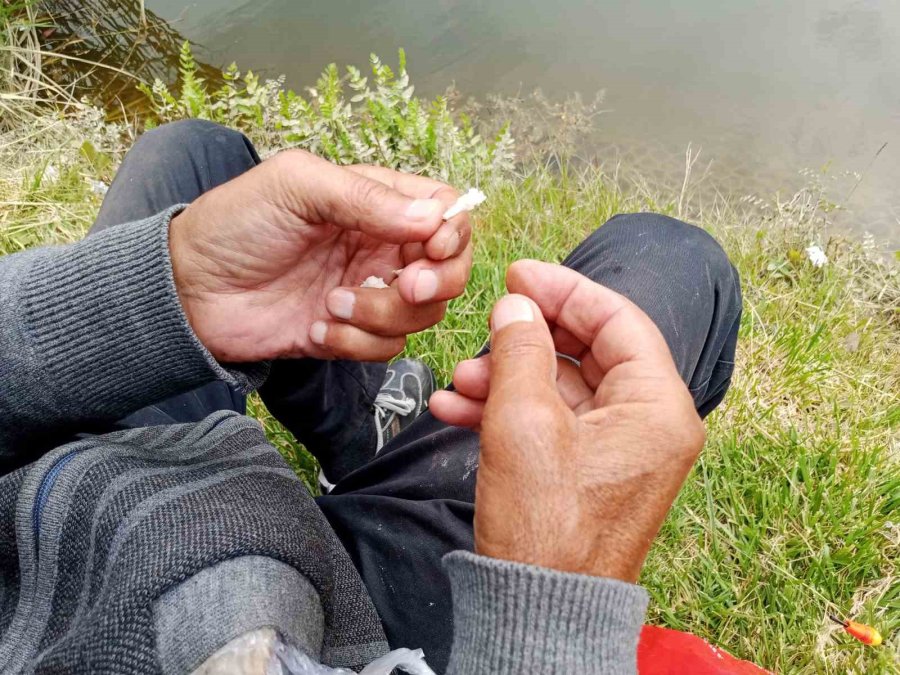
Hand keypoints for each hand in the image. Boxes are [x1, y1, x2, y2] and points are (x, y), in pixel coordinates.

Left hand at [169, 151, 471, 361]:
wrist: (187, 290)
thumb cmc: (235, 224)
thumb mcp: (296, 186)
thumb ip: (366, 197)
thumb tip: (434, 216)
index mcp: (376, 203)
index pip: (447, 212)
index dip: (453, 233)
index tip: (431, 248)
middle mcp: (381, 248)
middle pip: (448, 270)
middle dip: (434, 284)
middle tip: (402, 286)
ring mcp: (368, 293)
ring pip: (421, 315)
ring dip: (381, 315)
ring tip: (330, 303)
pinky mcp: (349, 334)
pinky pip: (386, 348)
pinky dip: (355, 342)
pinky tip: (315, 327)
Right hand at [430, 260, 704, 582]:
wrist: (539, 613)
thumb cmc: (544, 527)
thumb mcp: (523, 423)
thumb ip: (520, 350)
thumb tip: (515, 306)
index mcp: (657, 407)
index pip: (618, 319)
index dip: (565, 289)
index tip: (518, 273)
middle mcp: (648, 425)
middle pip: (589, 351)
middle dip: (528, 338)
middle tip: (488, 319)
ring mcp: (619, 451)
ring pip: (563, 387)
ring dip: (508, 377)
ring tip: (457, 381)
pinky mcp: (588, 473)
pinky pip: (552, 423)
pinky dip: (509, 411)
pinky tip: (457, 409)